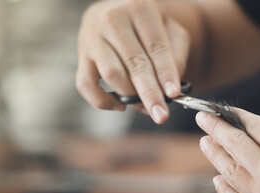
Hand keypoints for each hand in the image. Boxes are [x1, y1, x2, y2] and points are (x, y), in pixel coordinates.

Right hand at [76, 0, 189, 123]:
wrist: (115, 11)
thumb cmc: (147, 26)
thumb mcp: (170, 29)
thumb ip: (177, 54)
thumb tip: (171, 87)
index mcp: (140, 9)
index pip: (156, 46)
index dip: (166, 72)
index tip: (173, 94)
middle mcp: (113, 20)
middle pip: (134, 63)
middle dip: (149, 93)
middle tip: (161, 116)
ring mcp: (93, 38)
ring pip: (112, 74)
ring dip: (131, 96)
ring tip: (146, 107)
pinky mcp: (81, 56)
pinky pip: (86, 84)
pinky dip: (102, 101)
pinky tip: (120, 105)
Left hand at [196, 55, 259, 192]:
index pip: (251, 125)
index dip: (233, 116)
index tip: (219, 110)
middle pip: (233, 145)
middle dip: (214, 130)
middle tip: (202, 121)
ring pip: (229, 172)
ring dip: (214, 156)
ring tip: (205, 144)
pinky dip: (223, 189)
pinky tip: (217, 179)